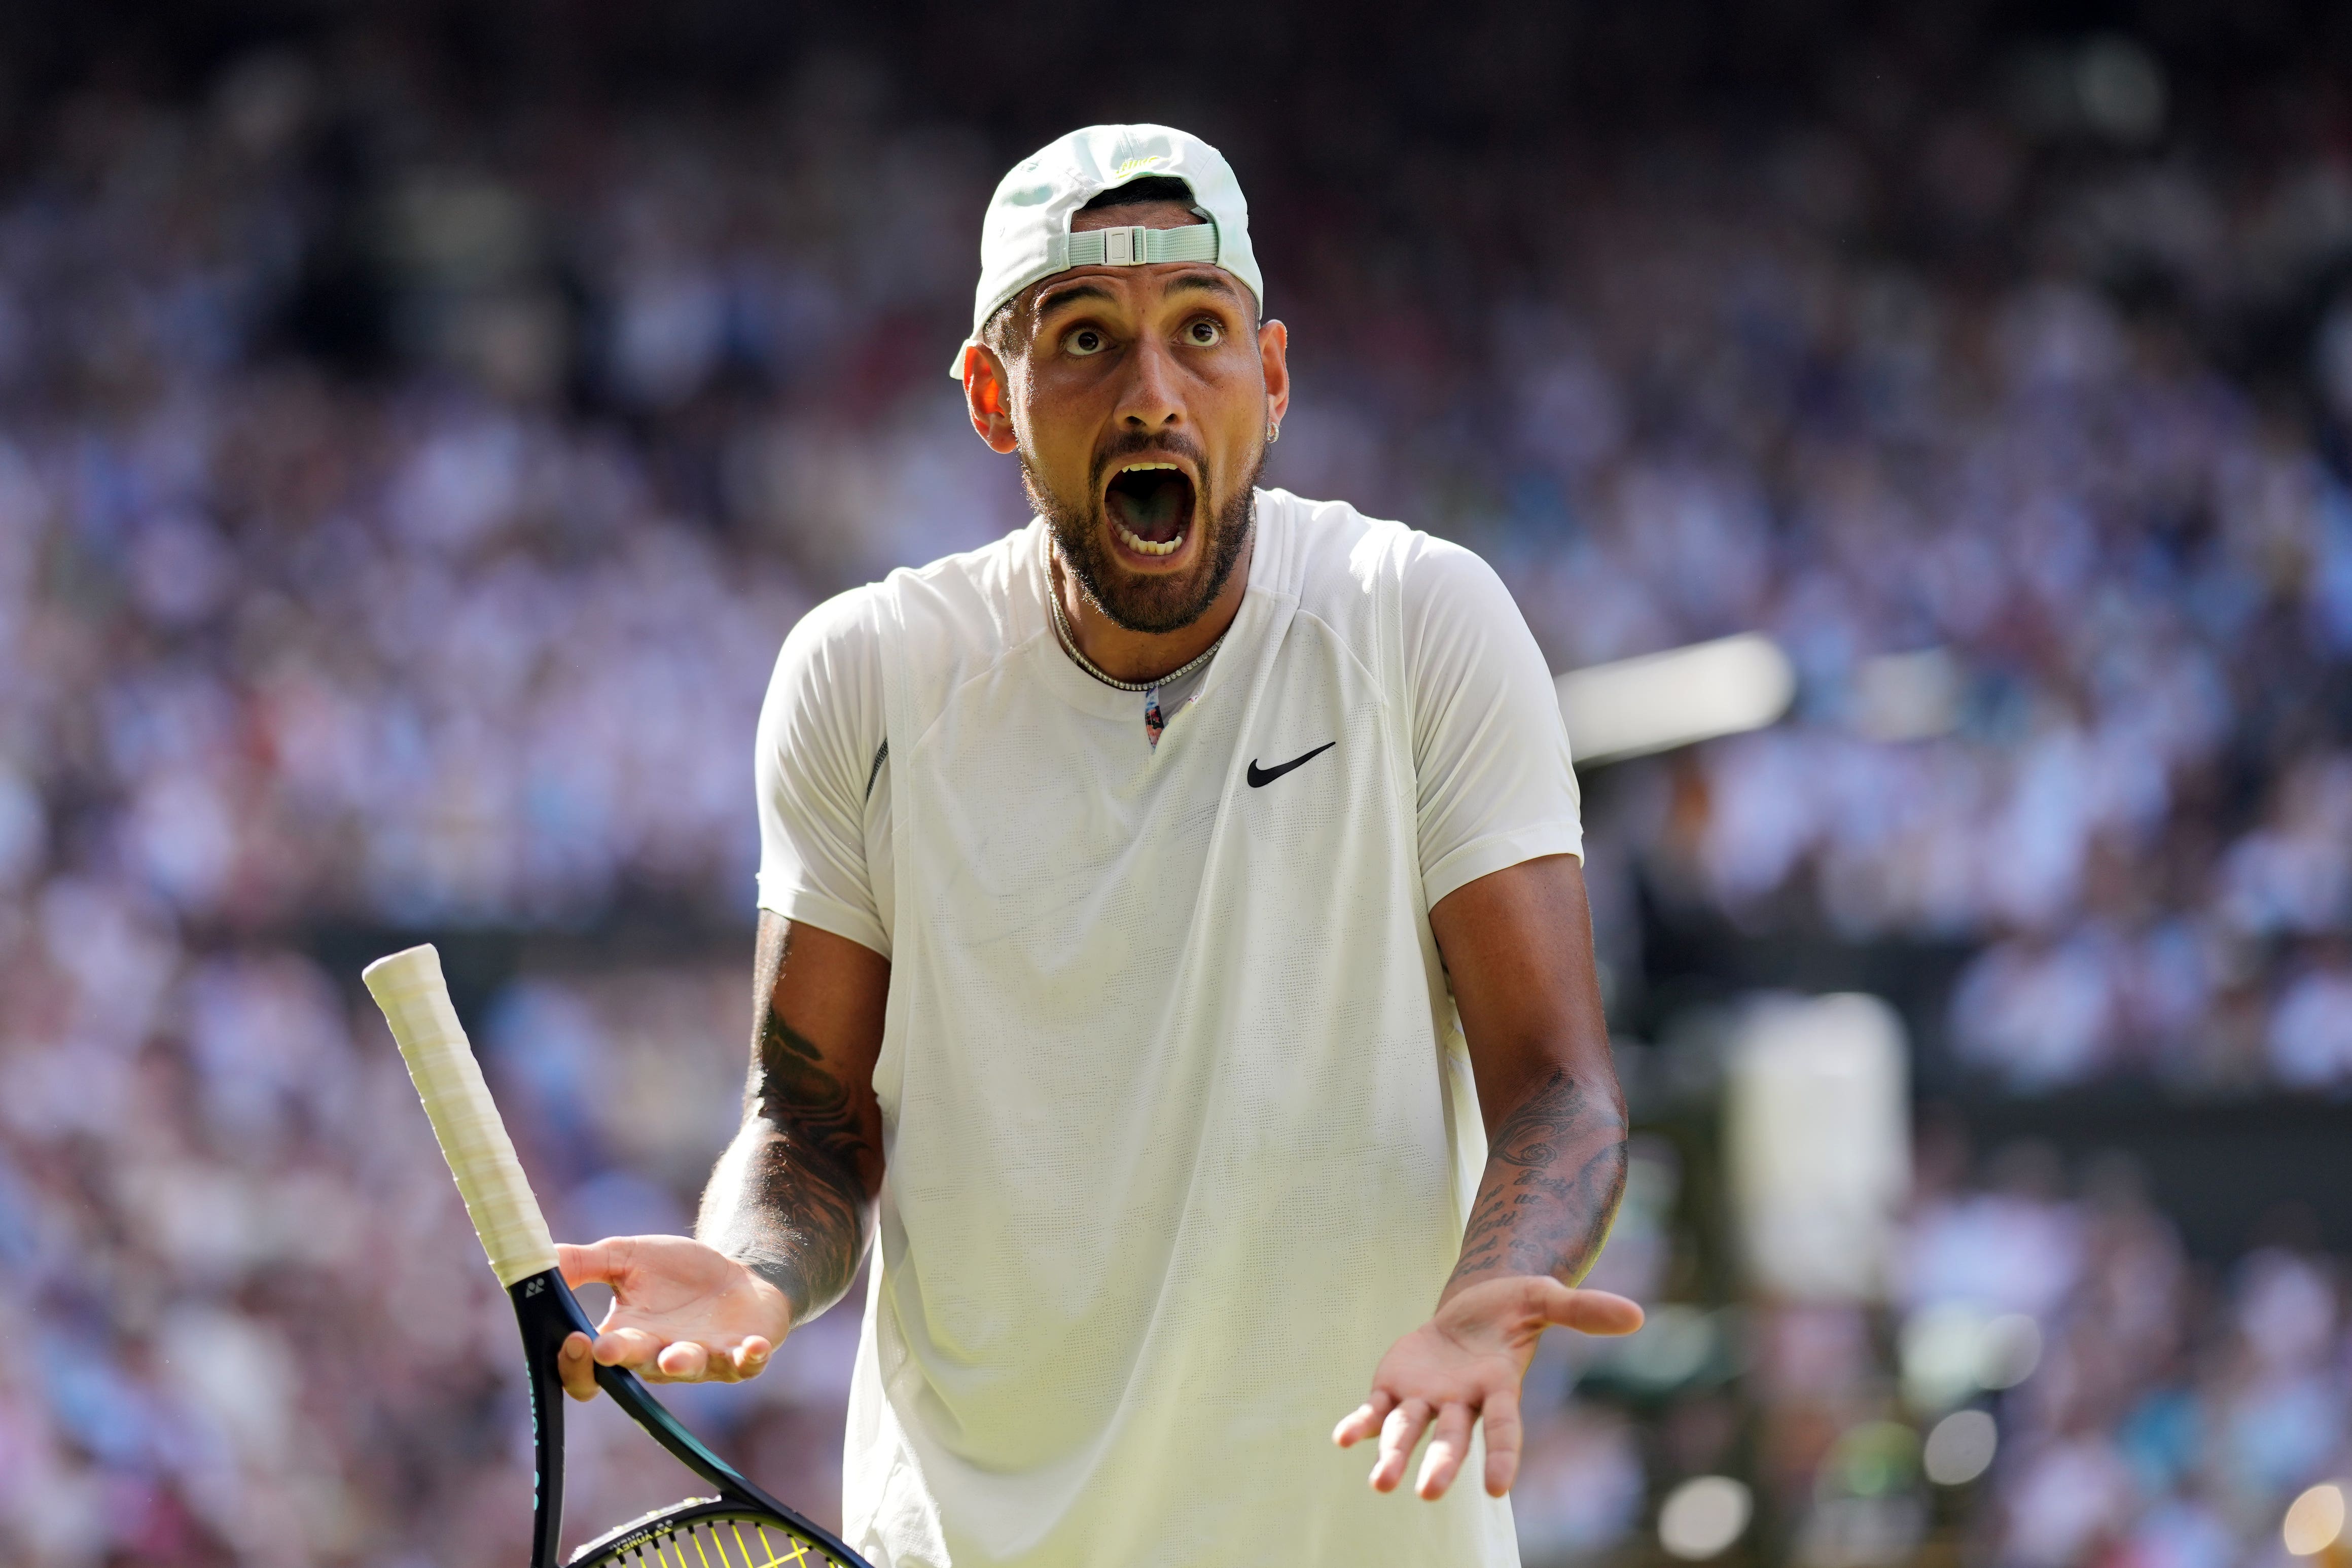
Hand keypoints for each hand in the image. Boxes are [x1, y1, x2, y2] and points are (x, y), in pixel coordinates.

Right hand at [555, 1236, 794, 1401]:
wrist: (734, 1275)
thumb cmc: (675, 1272)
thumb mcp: (627, 1256)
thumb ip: (584, 1262)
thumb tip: (539, 1259)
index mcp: (624, 1338)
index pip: (589, 1370)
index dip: (576, 1364)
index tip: (572, 1338)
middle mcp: (657, 1357)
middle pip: (633, 1368)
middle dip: (622, 1358)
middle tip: (608, 1348)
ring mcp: (702, 1360)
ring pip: (688, 1369)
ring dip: (681, 1363)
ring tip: (674, 1355)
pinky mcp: (741, 1355)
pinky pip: (745, 1365)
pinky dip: (749, 1358)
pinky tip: (753, 1346)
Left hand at [1333, 1276, 1642, 1499]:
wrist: (1472, 1307)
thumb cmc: (1513, 1306)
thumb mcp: (1546, 1297)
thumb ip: (1583, 1310)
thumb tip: (1637, 1315)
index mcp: (1498, 1387)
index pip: (1504, 1427)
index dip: (1503, 1455)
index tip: (1499, 1488)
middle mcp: (1461, 1403)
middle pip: (1451, 1438)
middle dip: (1441, 1464)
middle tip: (1428, 1492)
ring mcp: (1426, 1399)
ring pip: (1408, 1431)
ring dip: (1393, 1455)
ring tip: (1380, 1483)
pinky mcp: (1395, 1388)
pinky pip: (1375, 1412)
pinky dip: (1360, 1425)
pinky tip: (1343, 1438)